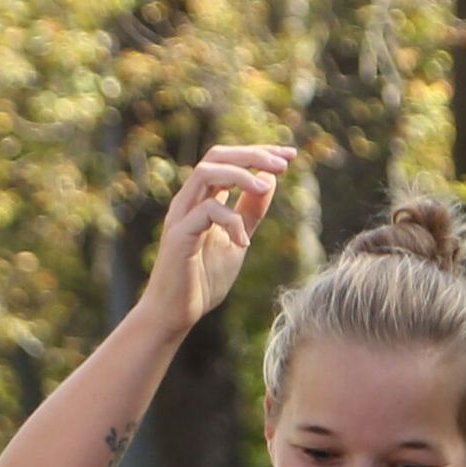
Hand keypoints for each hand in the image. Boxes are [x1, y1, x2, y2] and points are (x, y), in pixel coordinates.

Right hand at [142, 144, 292, 328]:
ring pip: (207, 172)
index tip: (290, 155)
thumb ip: (250, 212)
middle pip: (217, 156)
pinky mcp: (179, 235)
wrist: (176, 313)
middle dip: (253, 154)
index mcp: (203, 199)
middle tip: (284, 163)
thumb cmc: (203, 279)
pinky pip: (207, 211)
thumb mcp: (238, 239)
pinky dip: (231, 221)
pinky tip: (244, 242)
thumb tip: (269, 181)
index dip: (260, 153)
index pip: (229, 160)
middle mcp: (189, 200)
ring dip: (241, 174)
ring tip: (265, 187)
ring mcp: (181, 215)